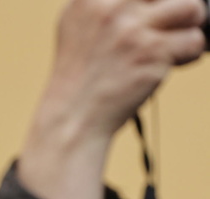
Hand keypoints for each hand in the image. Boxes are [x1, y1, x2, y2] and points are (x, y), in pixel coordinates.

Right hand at [19, 0, 204, 198]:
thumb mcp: (78, 26)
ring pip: (192, 8)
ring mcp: (133, 30)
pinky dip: (187, 56)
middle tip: (160, 31)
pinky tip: (165, 66)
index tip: (146, 15)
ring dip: (189, 27)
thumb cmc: (79, 76)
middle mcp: (111, 7)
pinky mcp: (153, 52)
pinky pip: (195, 41)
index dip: (150, 3)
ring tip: (169, 45)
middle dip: (173, 10)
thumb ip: (106, 3)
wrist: (72, 119)